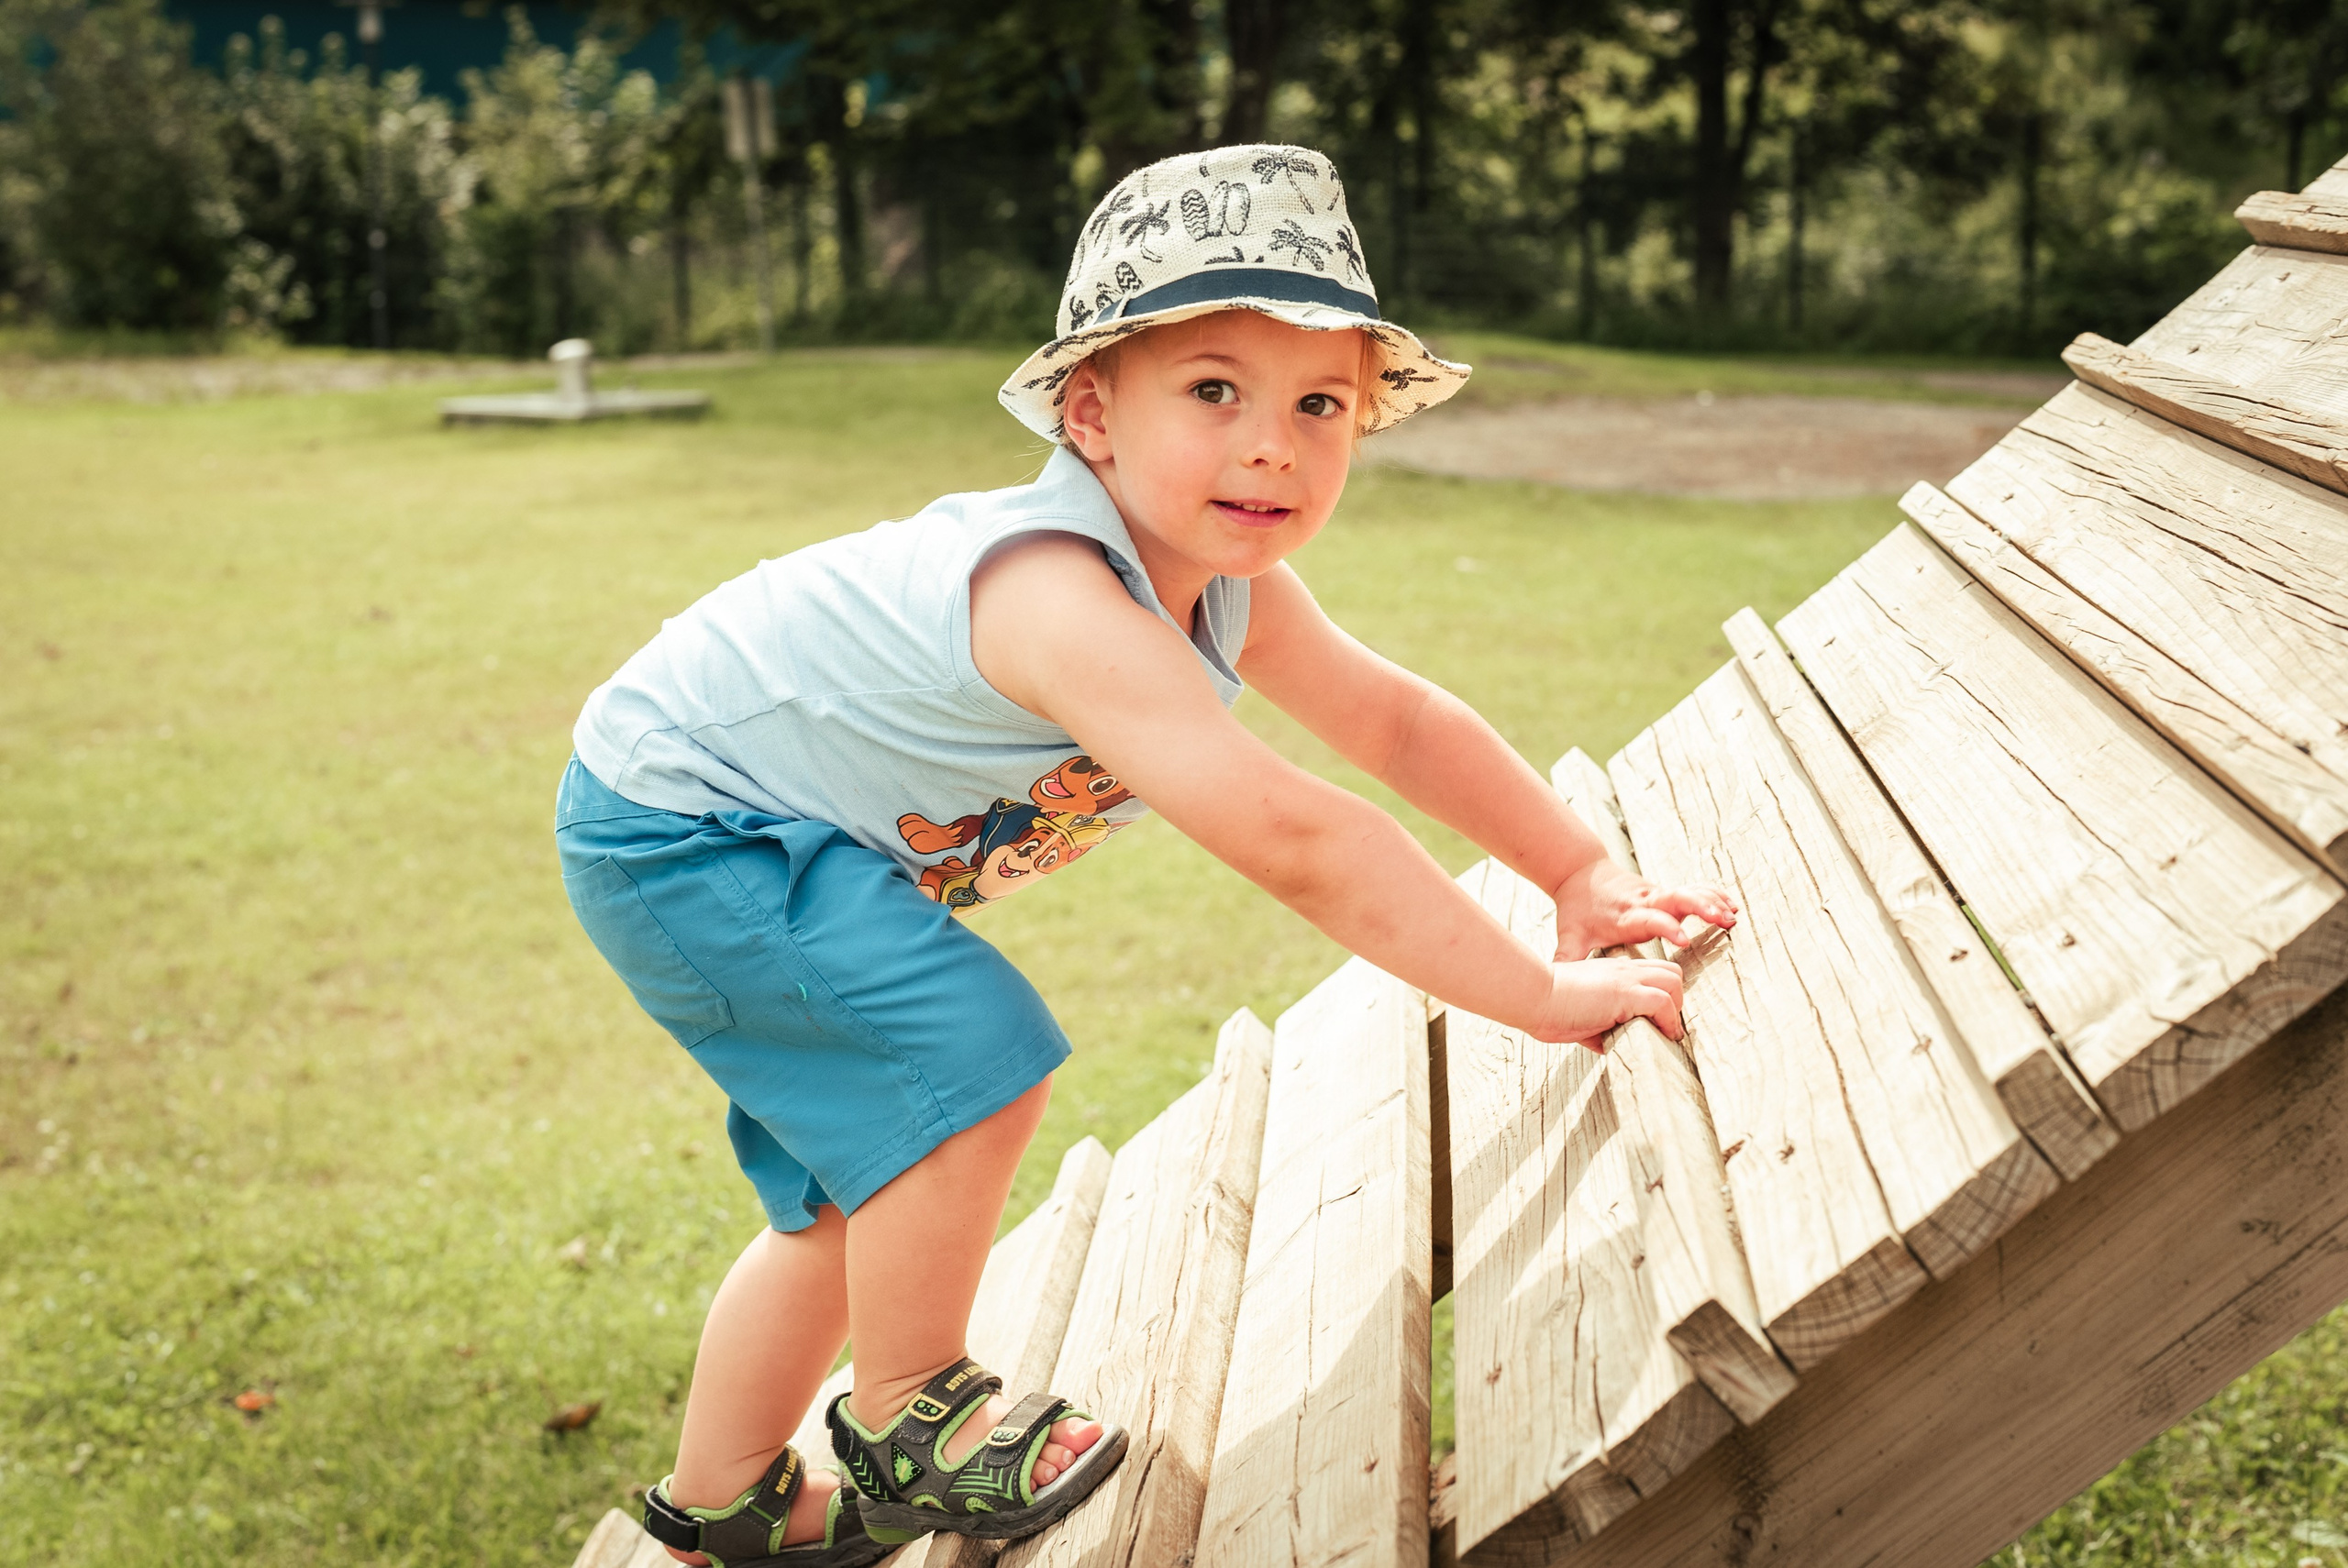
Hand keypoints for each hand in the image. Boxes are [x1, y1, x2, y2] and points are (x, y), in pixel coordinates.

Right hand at [1527, 956, 1686, 1048]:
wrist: (1533, 995)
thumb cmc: (1547, 1007)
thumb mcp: (1580, 1016)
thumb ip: (1599, 1027)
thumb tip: (1609, 1045)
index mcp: (1613, 971)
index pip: (1652, 973)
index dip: (1662, 995)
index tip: (1658, 1020)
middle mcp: (1624, 970)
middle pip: (1672, 973)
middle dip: (1676, 1001)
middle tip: (1665, 1026)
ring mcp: (1626, 979)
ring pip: (1674, 982)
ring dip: (1675, 1010)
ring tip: (1666, 1032)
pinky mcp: (1626, 993)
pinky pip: (1664, 1003)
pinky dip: (1669, 1022)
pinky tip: (1661, 1036)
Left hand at [1553, 857, 1736, 961]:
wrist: (1579, 872)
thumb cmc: (1576, 908)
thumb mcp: (1569, 934)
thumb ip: (1567, 958)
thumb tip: (1555, 986)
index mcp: (1624, 916)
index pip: (1649, 919)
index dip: (1665, 927)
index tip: (1683, 939)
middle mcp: (1644, 901)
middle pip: (1676, 899)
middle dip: (1700, 907)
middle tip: (1722, 918)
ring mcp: (1655, 894)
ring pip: (1688, 892)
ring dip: (1712, 901)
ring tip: (1734, 915)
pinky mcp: (1663, 891)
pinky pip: (1692, 889)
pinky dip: (1712, 894)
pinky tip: (1731, 904)